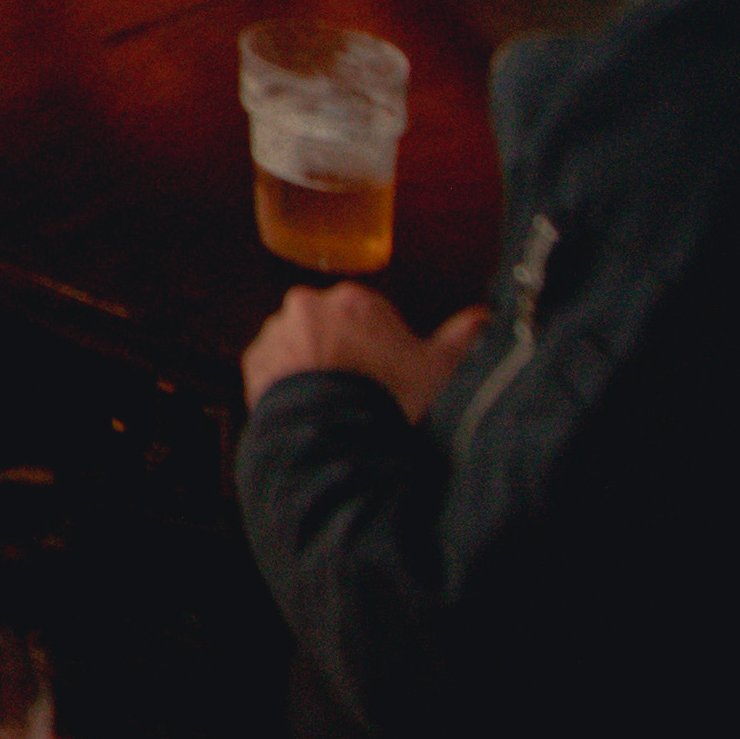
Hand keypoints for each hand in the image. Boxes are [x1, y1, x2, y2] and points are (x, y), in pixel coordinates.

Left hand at [241, 287, 489, 420]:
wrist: (334, 438)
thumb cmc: (390, 401)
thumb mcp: (440, 370)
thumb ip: (464, 337)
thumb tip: (485, 317)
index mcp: (356, 300)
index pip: (370, 316)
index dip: (382, 348)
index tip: (388, 376)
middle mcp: (309, 306)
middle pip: (331, 327)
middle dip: (344, 353)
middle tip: (361, 393)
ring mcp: (277, 333)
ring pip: (299, 346)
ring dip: (313, 367)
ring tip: (334, 407)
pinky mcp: (254, 362)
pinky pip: (272, 369)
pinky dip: (287, 385)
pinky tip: (310, 410)